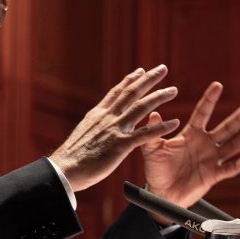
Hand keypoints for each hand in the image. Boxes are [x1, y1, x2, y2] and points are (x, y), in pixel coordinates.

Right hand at [49, 65, 179, 192]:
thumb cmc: (71, 157)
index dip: (130, 80)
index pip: (117, 92)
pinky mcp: (120, 145)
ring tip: (173, 90)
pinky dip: (161, 127)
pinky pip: (145, 134)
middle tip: (163, 68)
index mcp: (98, 114)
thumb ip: (94, 126)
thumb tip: (96, 122)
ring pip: (141, 108)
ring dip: (159, 97)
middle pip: (131, 93)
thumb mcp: (83, 134)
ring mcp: (115, 130)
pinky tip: (175, 122)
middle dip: (149, 80)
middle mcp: (107, 117)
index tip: (141, 71)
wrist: (64, 169)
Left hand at [141, 81, 239, 210]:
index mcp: (191, 134)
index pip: (203, 113)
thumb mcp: (151, 149)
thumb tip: (153, 114)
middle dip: (238, 117)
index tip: (217, 85)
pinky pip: (229, 169)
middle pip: (225, 128)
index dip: (210, 99)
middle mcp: (205, 144)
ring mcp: (211, 159)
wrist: (161, 193)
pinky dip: (238, 165)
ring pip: (232, 146)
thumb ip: (154, 132)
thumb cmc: (156, 169)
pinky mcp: (213, 175)